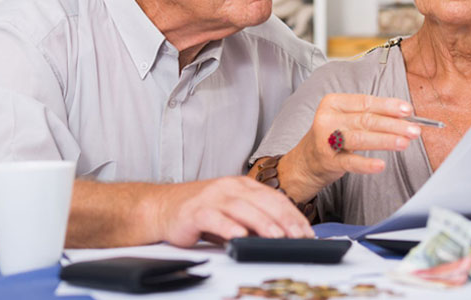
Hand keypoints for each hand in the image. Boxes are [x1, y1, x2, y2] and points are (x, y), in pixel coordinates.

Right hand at [152, 177, 314, 246]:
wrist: (163, 208)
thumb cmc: (202, 211)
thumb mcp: (234, 213)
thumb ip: (256, 220)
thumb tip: (284, 235)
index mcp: (243, 186)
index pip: (275, 198)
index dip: (293, 215)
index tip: (307, 231)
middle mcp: (230, 187)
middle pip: (263, 202)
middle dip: (284, 220)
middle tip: (299, 236)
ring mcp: (213, 197)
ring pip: (243, 208)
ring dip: (262, 223)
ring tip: (277, 236)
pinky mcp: (196, 211)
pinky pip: (215, 218)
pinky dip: (229, 227)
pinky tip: (240, 236)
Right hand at [286, 94, 421, 187]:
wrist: (307, 161)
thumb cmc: (333, 136)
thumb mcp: (347, 119)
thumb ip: (370, 115)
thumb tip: (404, 117)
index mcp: (333, 103)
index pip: (365, 102)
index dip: (388, 106)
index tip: (407, 110)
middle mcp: (327, 119)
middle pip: (365, 120)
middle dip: (393, 125)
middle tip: (414, 130)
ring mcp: (325, 140)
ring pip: (360, 138)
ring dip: (385, 140)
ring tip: (404, 143)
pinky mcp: (327, 161)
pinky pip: (350, 162)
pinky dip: (366, 164)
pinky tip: (380, 165)